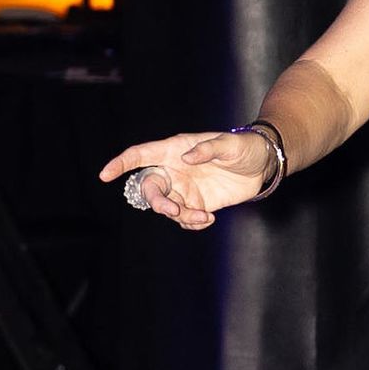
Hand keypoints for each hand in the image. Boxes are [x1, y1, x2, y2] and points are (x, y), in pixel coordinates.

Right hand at [97, 128, 277, 230]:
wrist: (263, 164)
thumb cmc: (244, 146)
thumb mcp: (229, 145)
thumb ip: (207, 149)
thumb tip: (185, 158)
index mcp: (175, 150)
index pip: (140, 155)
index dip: (120, 164)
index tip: (105, 175)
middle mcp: (175, 170)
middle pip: (149, 188)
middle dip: (156, 202)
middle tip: (174, 210)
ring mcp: (184, 189)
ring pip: (166, 208)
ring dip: (180, 217)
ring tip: (203, 217)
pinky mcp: (197, 204)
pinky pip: (184, 219)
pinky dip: (191, 225)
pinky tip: (208, 220)